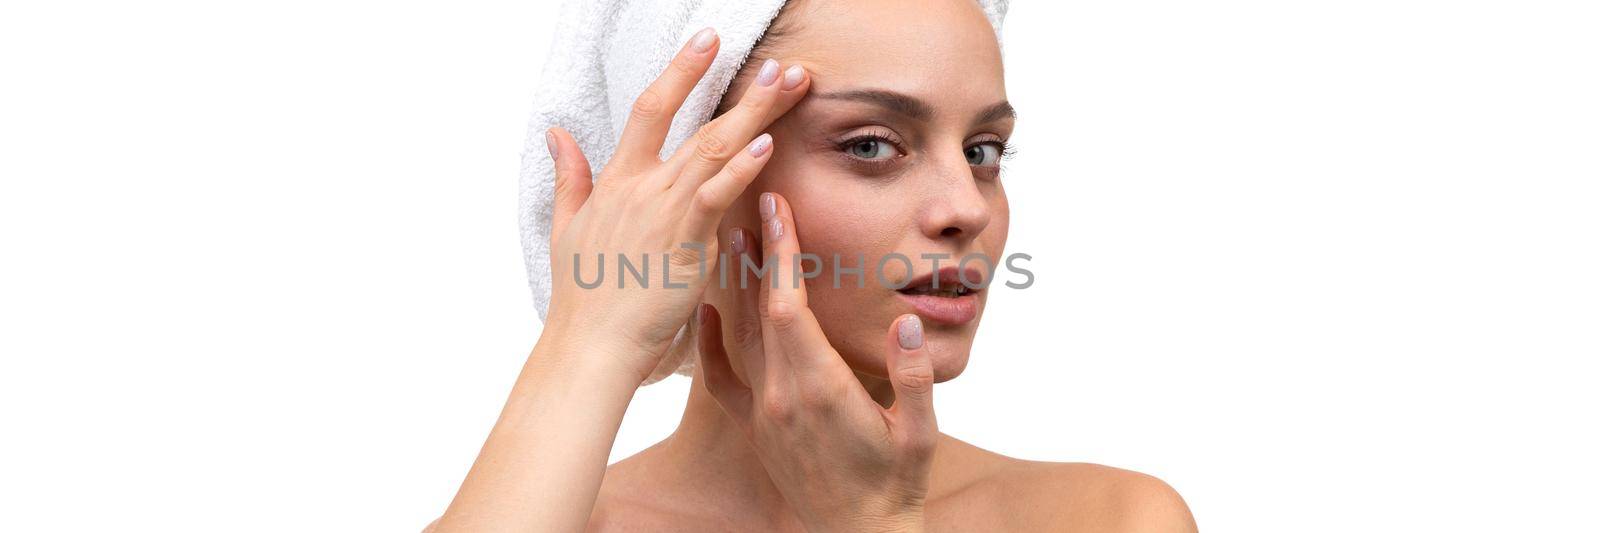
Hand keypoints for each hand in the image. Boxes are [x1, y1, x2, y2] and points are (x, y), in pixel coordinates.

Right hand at [542, 29, 810, 380]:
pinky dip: (739, 169)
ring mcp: (663, 212)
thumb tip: (556, 133)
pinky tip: (765, 145)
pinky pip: (714, 197)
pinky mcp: (683, 243)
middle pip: (697, 122)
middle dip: (745, 90)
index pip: (650, 108)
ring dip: (756, 115)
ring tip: (790, 85)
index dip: (681, 70)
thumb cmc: (583, 298)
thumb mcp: (566, 228)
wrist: (589, 346)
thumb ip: (570, 176)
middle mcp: (641, 187)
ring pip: (714, 150)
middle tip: (782, 63)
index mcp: (617, 181)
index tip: (709, 40)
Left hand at [697, 192, 937, 531]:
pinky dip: (710, 342)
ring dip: (736, 284)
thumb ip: (914, 379)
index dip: (782, 254)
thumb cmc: (896, 483)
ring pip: (739, 334)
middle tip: (751, 198)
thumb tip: (910, 322)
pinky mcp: (754, 427)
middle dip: (758, 251)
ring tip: (729, 234)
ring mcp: (763, 410)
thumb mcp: (919, 434)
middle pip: (759, 309)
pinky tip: (707, 311)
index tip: (778, 208)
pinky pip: (721, 379)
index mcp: (821, 388)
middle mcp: (781, 394)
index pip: (790, 306)